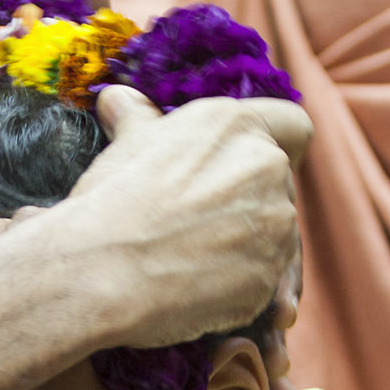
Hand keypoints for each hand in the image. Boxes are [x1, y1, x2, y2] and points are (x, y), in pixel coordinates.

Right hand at [60, 87, 307, 348]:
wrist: (97, 272)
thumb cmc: (107, 203)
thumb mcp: (122, 148)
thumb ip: (137, 119)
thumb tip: (118, 98)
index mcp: (236, 128)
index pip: (293, 127)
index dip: (274, 147)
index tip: (244, 167)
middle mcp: (267, 170)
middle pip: (279, 185)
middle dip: (247, 202)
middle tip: (197, 222)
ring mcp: (274, 228)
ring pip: (274, 235)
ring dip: (243, 246)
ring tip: (189, 261)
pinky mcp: (266, 278)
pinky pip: (261, 281)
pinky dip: (236, 287)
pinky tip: (194, 290)